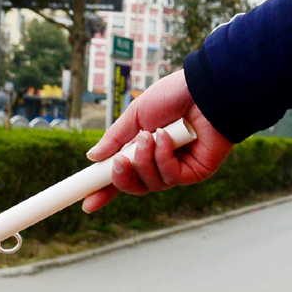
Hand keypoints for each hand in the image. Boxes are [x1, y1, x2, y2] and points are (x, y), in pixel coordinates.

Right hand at [83, 69, 230, 210]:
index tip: (87, 202)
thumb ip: (115, 138)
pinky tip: (166, 139)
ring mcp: (178, 168)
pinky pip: (170, 177)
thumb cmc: (173, 96)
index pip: (122, 174)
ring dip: (145, 162)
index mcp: (143, 147)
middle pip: (136, 186)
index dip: (104, 190)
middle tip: (119, 162)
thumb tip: (92, 157)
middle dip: (122, 178)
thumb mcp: (136, 114)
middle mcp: (159, 160)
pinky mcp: (195, 172)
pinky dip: (164, 158)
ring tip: (149, 137)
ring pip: (151, 184)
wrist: (204, 90)